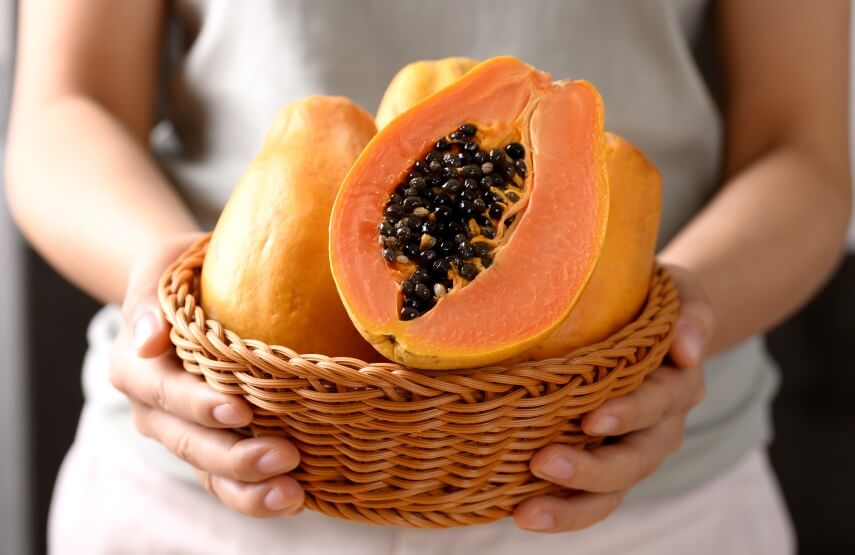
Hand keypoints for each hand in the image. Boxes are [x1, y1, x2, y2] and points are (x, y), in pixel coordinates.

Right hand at [109, 233, 304, 516]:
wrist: (190, 291)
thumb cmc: (181, 272)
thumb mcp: (161, 265)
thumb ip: (149, 298)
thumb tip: (148, 339)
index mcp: (135, 367)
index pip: (165, 393)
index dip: (199, 406)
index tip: (240, 411)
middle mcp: (153, 409)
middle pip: (189, 443)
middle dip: (235, 457)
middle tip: (285, 457)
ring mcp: (183, 433)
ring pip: (208, 472)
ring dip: (249, 489)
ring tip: (291, 494)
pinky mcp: (212, 446)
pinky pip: (228, 480)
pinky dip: (256, 493)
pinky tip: (295, 497)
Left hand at [514, 265, 713, 531]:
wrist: (650, 325)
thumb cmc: (653, 302)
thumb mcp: (681, 294)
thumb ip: (691, 314)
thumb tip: (688, 348)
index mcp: (676, 385)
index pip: (658, 404)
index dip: (628, 414)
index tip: (591, 420)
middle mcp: (659, 427)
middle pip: (633, 461)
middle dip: (590, 469)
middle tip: (543, 463)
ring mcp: (632, 451)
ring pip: (611, 492)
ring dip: (570, 506)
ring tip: (526, 514)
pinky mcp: (606, 465)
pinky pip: (590, 500)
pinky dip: (562, 512)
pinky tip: (520, 514)